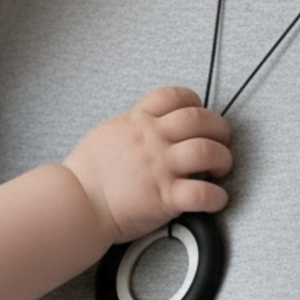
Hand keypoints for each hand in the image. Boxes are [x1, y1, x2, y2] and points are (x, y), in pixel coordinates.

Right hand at [64, 86, 231, 242]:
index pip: (174, 97)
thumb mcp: (106, 134)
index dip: (195, 102)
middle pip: (200, 120)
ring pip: (207, 151)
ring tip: (221, 169)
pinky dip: (216, 197)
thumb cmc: (85, 175)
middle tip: (221, 140)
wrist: (76, 202)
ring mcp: (160, 167)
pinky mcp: (165, 197)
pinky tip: (216, 199)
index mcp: (137, 122)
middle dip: (219, 128)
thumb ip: (131, 127)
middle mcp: (152, 140)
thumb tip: (145, 125)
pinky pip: (202, 193)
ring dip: (223, 159)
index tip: (200, 111)